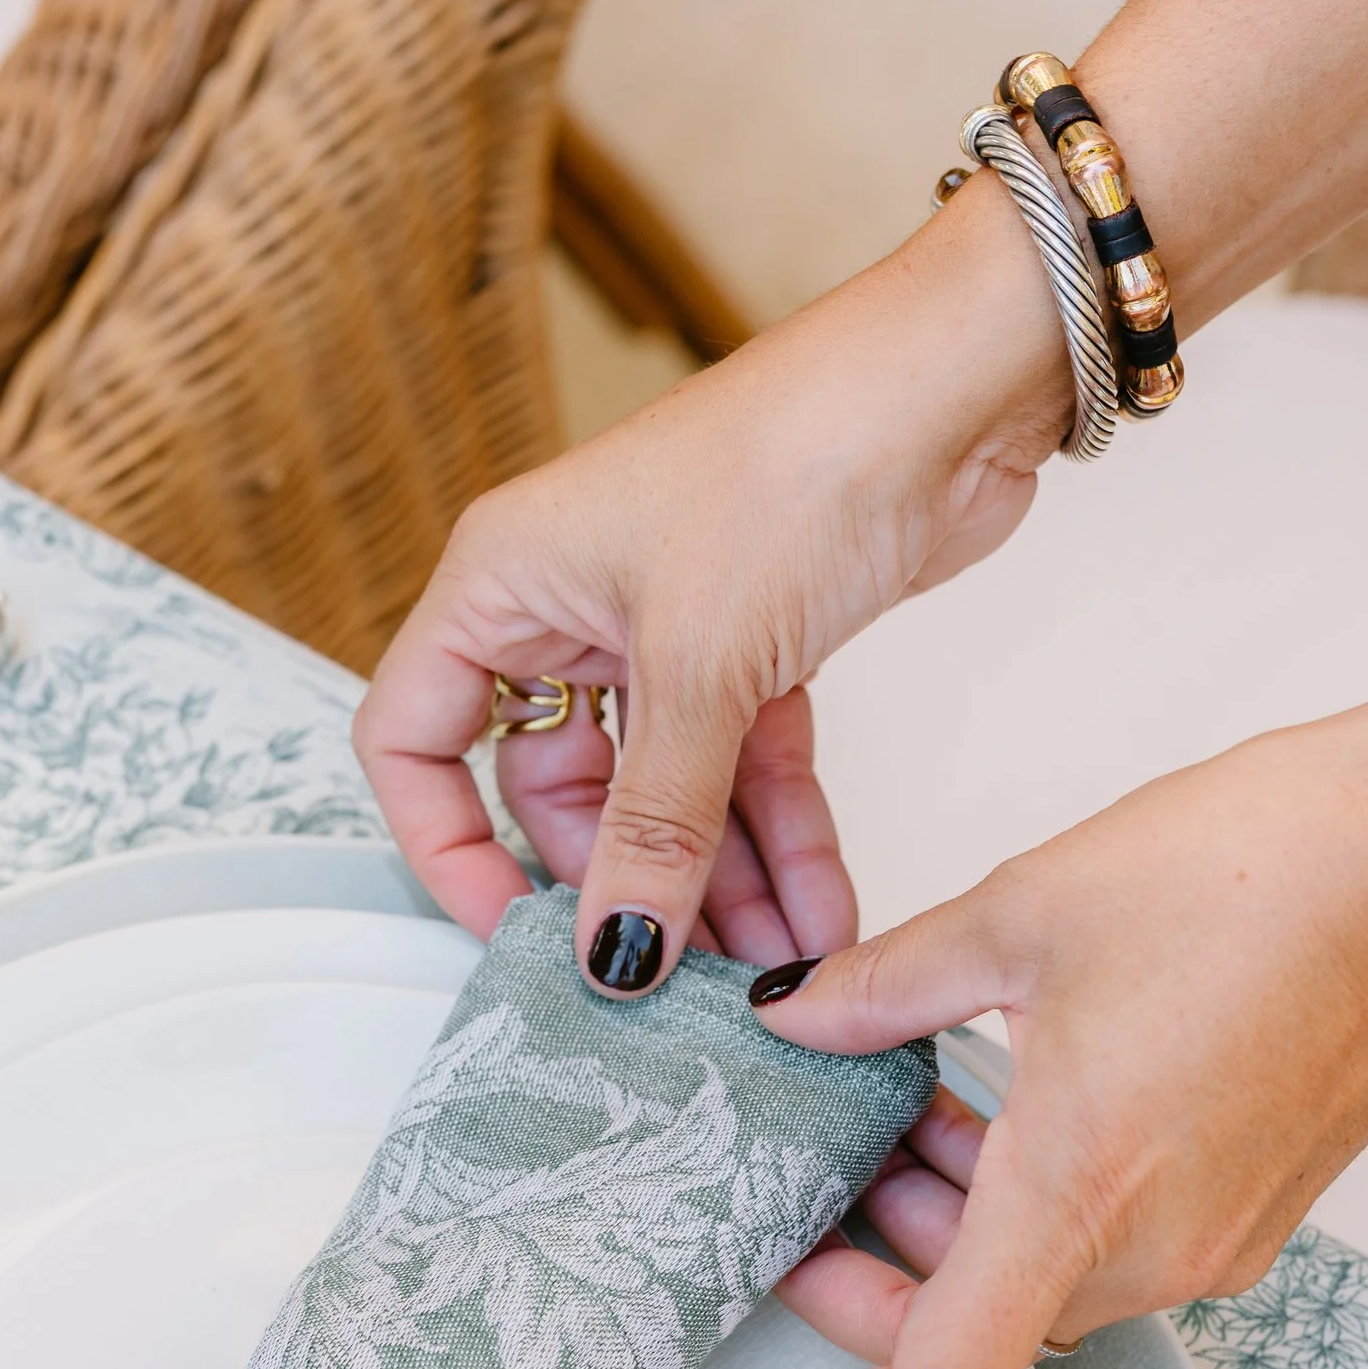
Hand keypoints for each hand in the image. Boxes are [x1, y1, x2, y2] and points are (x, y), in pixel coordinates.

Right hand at [351, 176, 1069, 983]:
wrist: (953, 389)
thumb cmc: (795, 458)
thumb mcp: (701, 668)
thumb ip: (655, 823)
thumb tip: (613, 953)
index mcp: (503, 584)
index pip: (414, 741)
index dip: (448, 848)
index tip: (514, 937)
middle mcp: (569, 605)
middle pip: (558, 789)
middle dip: (624, 885)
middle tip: (674, 979)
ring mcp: (665, 629)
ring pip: (665, 793)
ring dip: (720, 884)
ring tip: (773, 968)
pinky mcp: (756, 645)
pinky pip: (745, 771)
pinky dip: (782, 841)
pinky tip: (820, 915)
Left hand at [718, 682, 1367, 1368]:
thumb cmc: (1277, 873)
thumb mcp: (1020, 912)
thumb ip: (881, 989)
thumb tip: (797, 1018)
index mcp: (1083, 1198)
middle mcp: (1157, 1251)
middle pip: (967, 1337)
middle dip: (866, 1279)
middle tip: (805, 1183)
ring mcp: (1213, 1238)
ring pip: (1031, 1285)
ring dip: (943, 1228)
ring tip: (892, 1107)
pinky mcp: (1247, 1205)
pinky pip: (1100, 1244)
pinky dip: (1020, 1198)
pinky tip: (987, 1095)